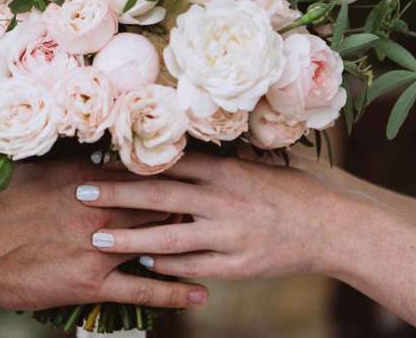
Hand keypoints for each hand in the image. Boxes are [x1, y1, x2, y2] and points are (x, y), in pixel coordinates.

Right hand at [0, 159, 208, 311]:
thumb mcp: (30, 169)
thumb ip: (70, 163)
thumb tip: (97, 154)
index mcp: (85, 176)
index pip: (141, 170)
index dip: (170, 169)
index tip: (193, 168)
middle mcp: (99, 208)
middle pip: (158, 202)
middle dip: (185, 201)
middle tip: (212, 202)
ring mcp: (98, 247)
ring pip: (157, 240)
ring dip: (186, 239)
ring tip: (215, 239)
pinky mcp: (90, 283)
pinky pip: (142, 289)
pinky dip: (173, 292)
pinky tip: (200, 293)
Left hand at [76, 152, 359, 279]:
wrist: (333, 226)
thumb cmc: (295, 189)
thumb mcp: (257, 164)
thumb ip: (220, 160)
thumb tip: (184, 148)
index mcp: (226, 170)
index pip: (168, 163)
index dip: (131, 162)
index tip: (100, 161)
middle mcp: (222, 200)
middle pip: (158, 196)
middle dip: (117, 195)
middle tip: (82, 194)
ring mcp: (228, 235)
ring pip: (168, 237)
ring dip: (129, 239)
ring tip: (97, 239)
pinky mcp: (237, 265)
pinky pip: (192, 266)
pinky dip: (165, 265)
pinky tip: (143, 262)